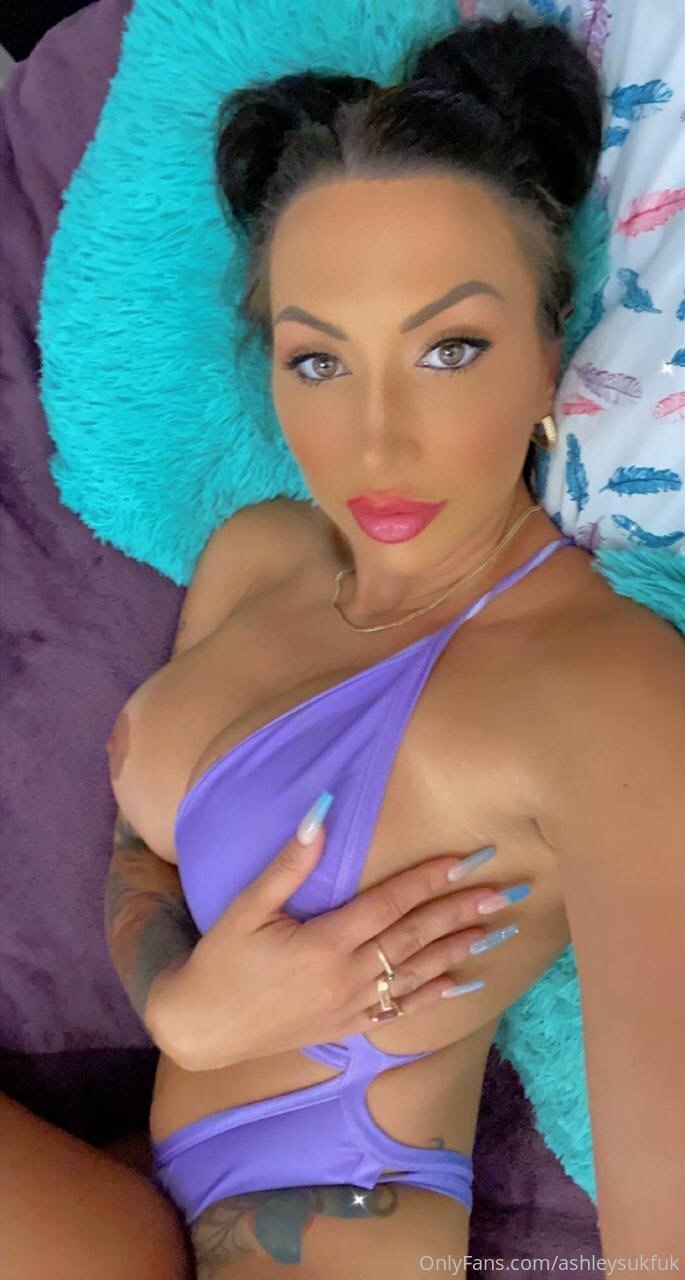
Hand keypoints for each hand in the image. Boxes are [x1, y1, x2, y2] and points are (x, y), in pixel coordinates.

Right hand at [149, 807, 517, 1071]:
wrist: (202, 1027)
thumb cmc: (221, 960)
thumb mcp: (246, 908)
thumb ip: (288, 865)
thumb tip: (321, 813)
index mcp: (324, 944)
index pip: (390, 903)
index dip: (430, 879)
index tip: (467, 859)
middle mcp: (346, 978)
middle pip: (415, 937)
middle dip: (461, 911)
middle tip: (505, 891)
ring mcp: (351, 1007)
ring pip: (417, 973)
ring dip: (459, 949)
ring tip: (498, 929)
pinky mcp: (348, 1027)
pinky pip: (401, 1010)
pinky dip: (435, 994)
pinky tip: (465, 981)